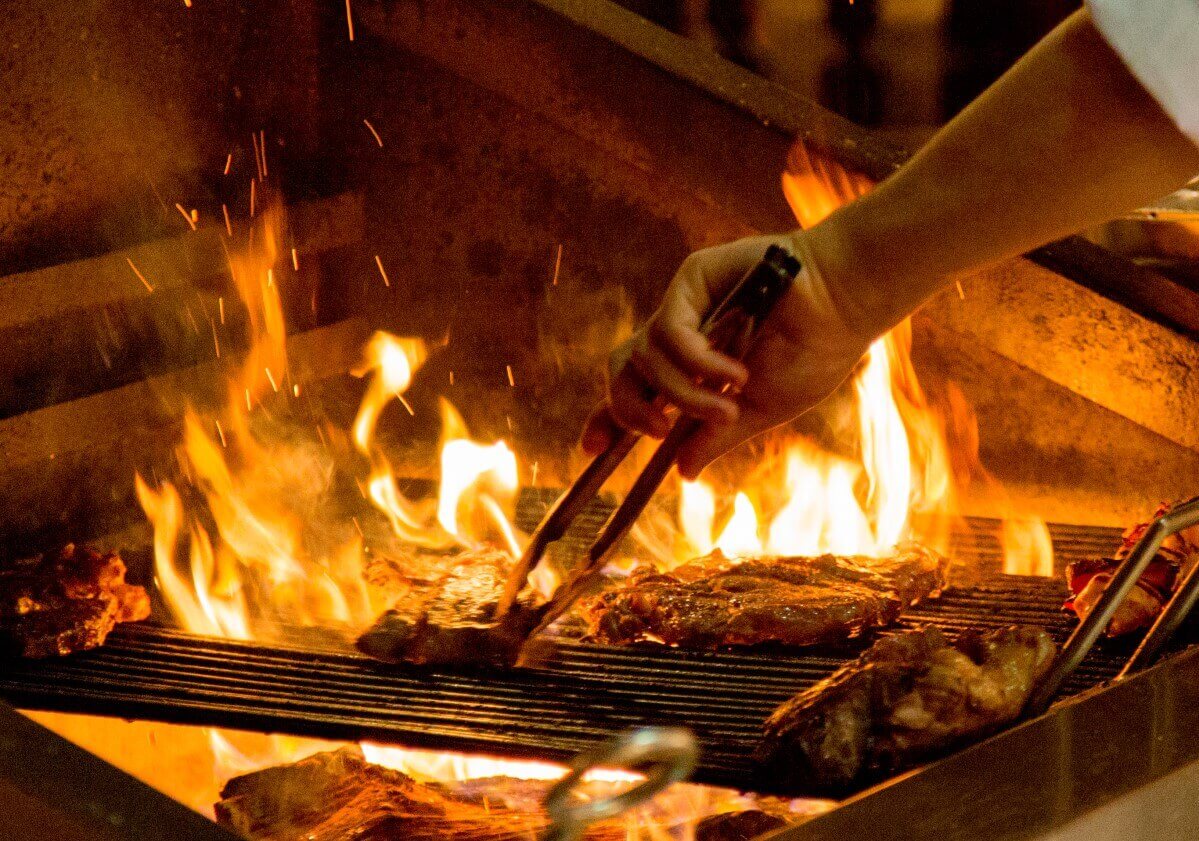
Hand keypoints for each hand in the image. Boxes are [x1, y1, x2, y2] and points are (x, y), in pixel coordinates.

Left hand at [581, 231, 879, 478]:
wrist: (845, 305)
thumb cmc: (814, 352)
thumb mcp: (760, 412)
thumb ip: (716, 437)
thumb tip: (683, 474)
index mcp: (693, 366)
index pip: (636, 391)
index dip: (608, 417)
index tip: (591, 449)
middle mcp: (681, 334)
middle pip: (622, 370)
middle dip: (625, 407)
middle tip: (659, 430)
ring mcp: (684, 305)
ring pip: (643, 357)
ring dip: (683, 393)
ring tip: (729, 403)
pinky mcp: (691, 279)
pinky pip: (667, 330)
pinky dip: (695, 359)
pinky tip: (731, 369)